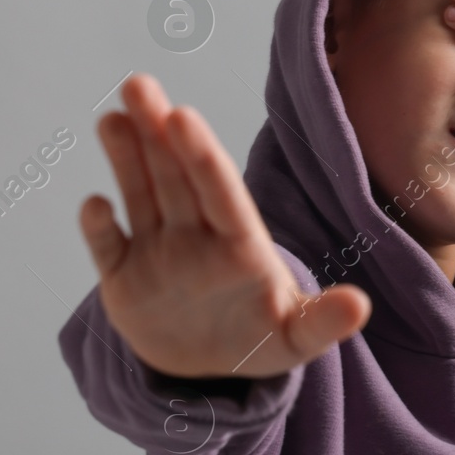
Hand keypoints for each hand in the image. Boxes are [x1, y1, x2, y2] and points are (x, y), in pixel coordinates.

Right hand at [77, 73, 370, 380]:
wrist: (210, 369)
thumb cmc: (260, 338)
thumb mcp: (295, 338)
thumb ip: (323, 322)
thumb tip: (360, 306)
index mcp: (240, 243)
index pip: (220, 192)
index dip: (201, 156)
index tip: (183, 116)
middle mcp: (196, 236)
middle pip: (176, 177)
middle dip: (156, 132)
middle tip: (138, 85)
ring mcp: (158, 252)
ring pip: (141, 195)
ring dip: (125, 157)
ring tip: (111, 118)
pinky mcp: (124, 276)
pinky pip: (108, 246)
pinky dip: (97, 227)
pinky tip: (94, 204)